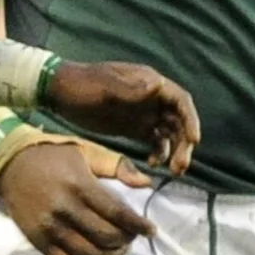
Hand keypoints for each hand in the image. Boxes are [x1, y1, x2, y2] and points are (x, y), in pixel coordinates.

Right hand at [0, 140, 156, 254]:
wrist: (10, 163)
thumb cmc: (54, 155)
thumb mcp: (87, 151)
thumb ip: (117, 166)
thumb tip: (146, 183)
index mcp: (80, 186)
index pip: (117, 213)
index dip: (138, 225)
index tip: (150, 230)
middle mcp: (65, 209)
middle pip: (105, 237)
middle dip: (125, 242)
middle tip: (131, 238)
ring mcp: (50, 228)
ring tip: (117, 251)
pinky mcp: (38, 240)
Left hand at [46, 60, 199, 173]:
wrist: (59, 93)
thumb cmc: (82, 85)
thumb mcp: (104, 86)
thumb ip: (130, 88)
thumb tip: (157, 85)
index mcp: (149, 83)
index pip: (180, 101)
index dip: (191, 120)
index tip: (194, 140)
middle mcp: (152, 98)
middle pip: (179, 121)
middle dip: (184, 143)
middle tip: (180, 166)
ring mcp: (145, 114)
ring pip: (170, 134)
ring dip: (175, 151)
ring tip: (174, 171)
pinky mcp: (135, 128)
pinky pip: (155, 142)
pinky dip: (158, 154)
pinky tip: (151, 165)